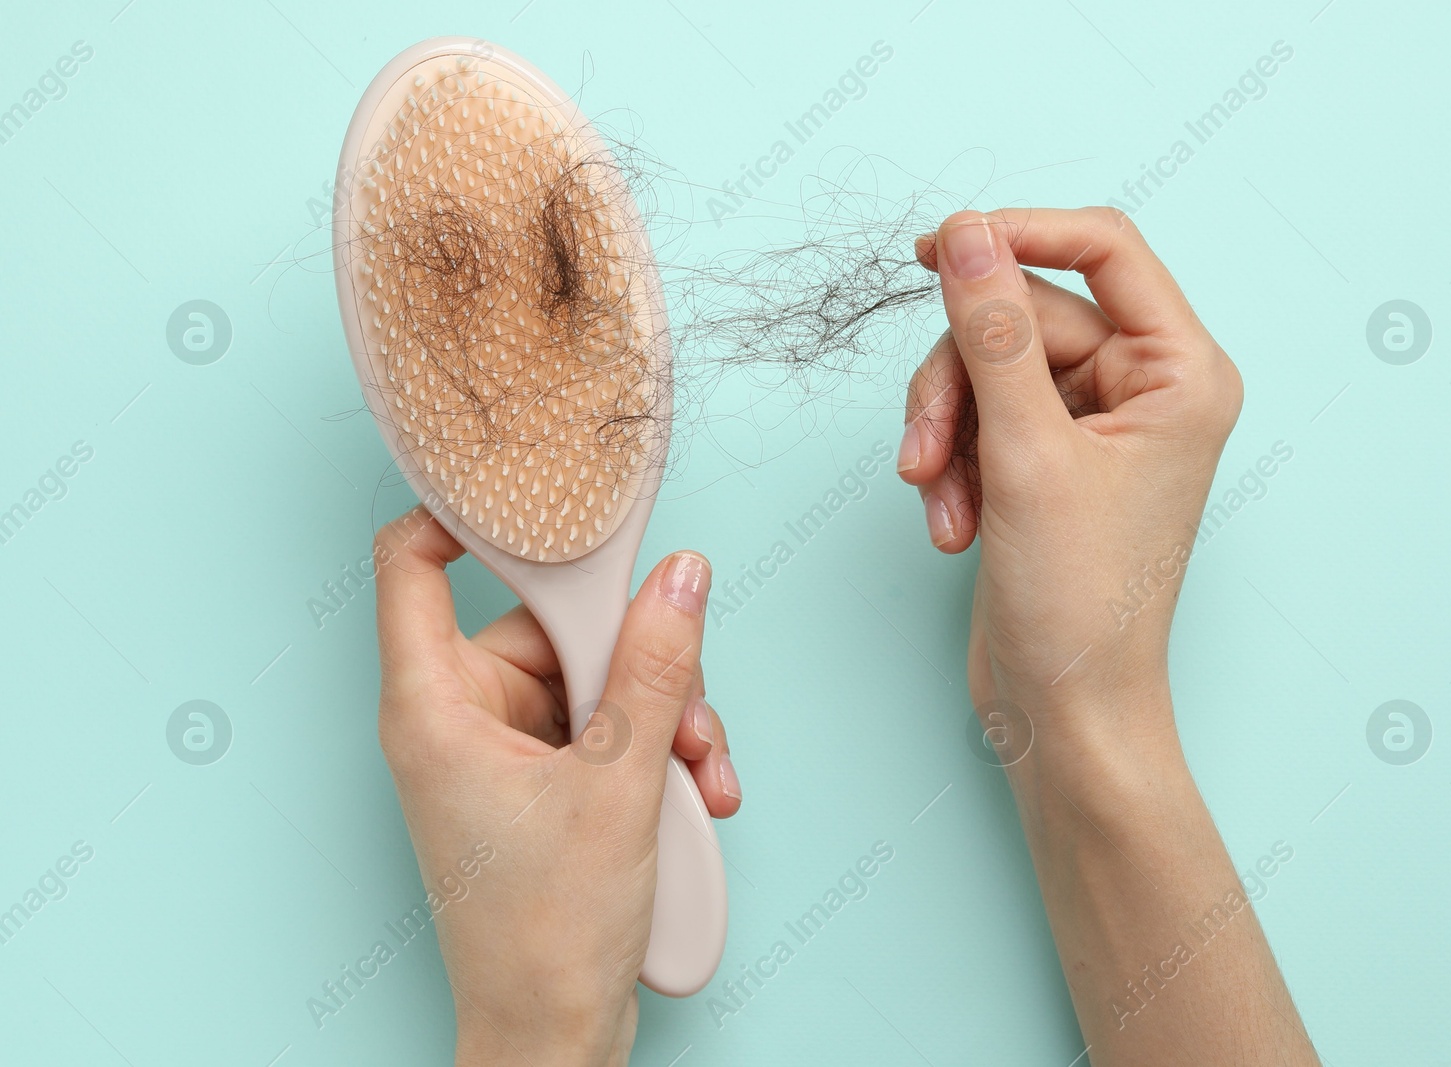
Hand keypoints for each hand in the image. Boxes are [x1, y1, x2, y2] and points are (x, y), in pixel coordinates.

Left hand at [371, 506, 739, 1065]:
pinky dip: (656, 749)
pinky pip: (605, 727)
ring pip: (594, 679)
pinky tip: (695, 792)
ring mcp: (504, 752)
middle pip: (548, 626)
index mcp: (436, 707)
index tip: (542, 496)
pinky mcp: (544, 783)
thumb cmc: (546, 935)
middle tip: (684, 707)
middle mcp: (462, 718)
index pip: (412, 564)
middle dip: (637, 660)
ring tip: (697, 772)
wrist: (553, 1038)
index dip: (465, 514)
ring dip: (663, 714)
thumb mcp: (619, 785)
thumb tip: (680, 576)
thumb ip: (653, 668)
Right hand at [899, 208, 1242, 755]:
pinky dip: (952, 463)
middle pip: (1023, 317)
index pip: (1102, 249)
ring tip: (935, 498)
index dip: (1016, 234)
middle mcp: (1145, 388)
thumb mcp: (1027, 453)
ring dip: (945, 430)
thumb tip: (968, 233)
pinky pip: (980, 418)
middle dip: (959, 383)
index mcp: (1181, 372)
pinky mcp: (1048, 461)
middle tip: (923, 451)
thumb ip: (993, 333)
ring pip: (989, 368)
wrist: (1066, 712)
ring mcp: (1094, 426)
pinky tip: (951, 524)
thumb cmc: (1080, 603)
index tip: (934, 247)